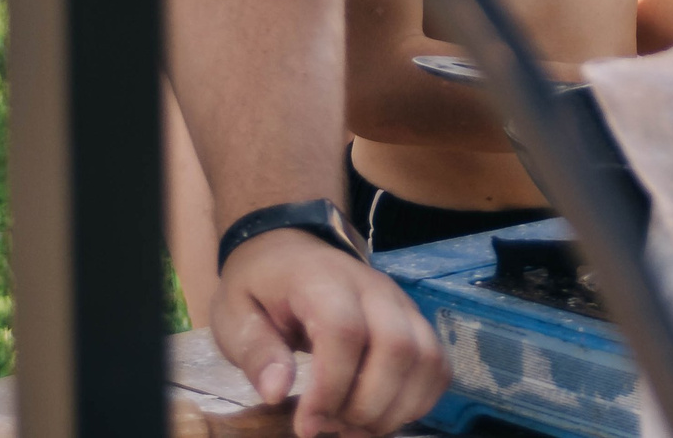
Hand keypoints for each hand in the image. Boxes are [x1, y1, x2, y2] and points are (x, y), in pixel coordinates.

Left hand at [211, 227, 448, 437]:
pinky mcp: (416, 321)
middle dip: (367, 406)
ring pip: (426, 358)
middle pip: (398, 348)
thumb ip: (255, 352)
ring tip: (356, 430)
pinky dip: (419, 399)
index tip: (307, 426)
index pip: (345, 332)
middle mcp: (375, 289)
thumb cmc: (260, 287)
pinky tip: (385, 415)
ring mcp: (402, 304)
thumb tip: (278, 392)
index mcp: (323, 281)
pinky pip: (438, 364)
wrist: (290, 252)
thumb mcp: (234, 315)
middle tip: (331, 430)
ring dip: (397, 408)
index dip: (331, 387)